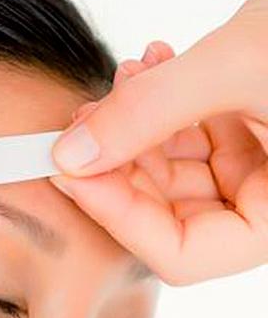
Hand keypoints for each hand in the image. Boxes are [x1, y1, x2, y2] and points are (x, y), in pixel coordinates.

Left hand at [48, 0, 267, 284]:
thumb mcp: (238, 64)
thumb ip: (151, 110)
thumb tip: (72, 153)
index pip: (183, 254)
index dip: (118, 216)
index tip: (68, 169)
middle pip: (169, 216)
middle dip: (118, 166)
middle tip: (80, 121)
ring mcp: (264, 168)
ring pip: (173, 174)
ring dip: (134, 128)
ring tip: (125, 77)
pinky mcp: (255, 130)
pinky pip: (191, 136)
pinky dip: (160, 105)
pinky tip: (149, 66)